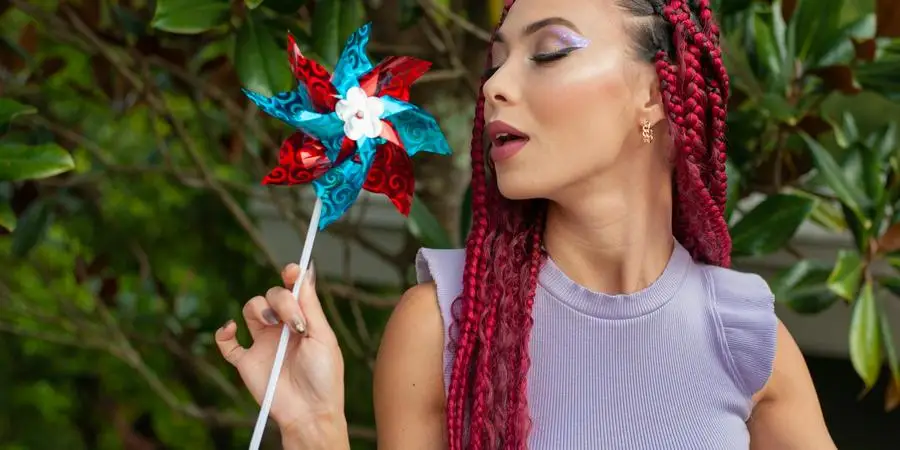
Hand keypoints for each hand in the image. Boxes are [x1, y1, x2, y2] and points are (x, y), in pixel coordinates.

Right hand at [215, 262, 346, 442]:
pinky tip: (232, 329)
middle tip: (294, 321)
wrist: (310, 413)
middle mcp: (282, 328)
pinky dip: (223, 333)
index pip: (293, 290)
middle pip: (271, 295)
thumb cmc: (324, 377)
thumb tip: (306, 273)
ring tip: (272, 324)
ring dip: (258, 309)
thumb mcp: (323, 337)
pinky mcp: (246, 362)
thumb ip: (311, 306)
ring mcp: (262, 344)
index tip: (291, 270)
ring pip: (250, 309)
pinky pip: (226, 343)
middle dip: (281, 300)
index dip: (291, 276)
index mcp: (303, 321)